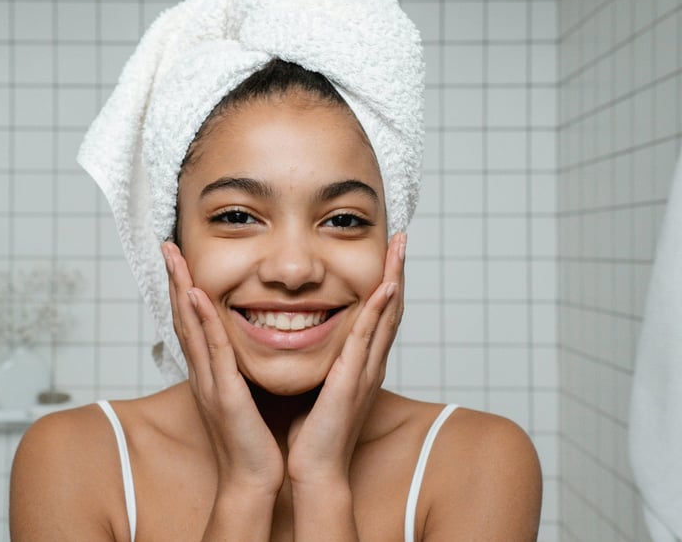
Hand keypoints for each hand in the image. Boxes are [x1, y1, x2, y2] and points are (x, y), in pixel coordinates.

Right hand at [161, 242, 283, 496]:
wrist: (252, 479)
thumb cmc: (252, 439)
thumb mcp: (242, 394)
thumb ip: (238, 369)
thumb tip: (244, 346)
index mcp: (209, 372)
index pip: (191, 323)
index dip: (183, 290)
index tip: (180, 260)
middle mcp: (202, 373)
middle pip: (182, 318)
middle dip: (174, 280)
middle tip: (167, 246)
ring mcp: (209, 382)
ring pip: (190, 327)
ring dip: (182, 290)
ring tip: (175, 258)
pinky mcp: (224, 393)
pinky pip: (213, 351)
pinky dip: (203, 321)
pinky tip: (197, 295)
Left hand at [285, 232, 405, 487]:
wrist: (316, 469)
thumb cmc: (314, 432)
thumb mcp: (320, 386)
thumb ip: (323, 362)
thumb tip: (305, 338)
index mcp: (361, 364)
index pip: (377, 315)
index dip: (385, 282)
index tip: (387, 252)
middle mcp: (370, 363)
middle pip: (390, 309)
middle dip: (397, 271)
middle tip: (402, 239)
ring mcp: (365, 371)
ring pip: (385, 316)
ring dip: (394, 279)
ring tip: (399, 248)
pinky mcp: (352, 380)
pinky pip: (367, 338)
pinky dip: (378, 311)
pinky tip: (384, 286)